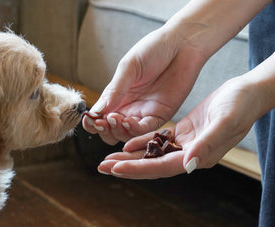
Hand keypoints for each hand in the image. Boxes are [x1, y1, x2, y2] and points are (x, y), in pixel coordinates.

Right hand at [82, 24, 204, 144]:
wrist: (182, 44)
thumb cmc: (154, 49)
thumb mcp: (129, 67)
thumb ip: (114, 90)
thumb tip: (96, 111)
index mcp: (116, 95)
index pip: (99, 116)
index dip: (92, 122)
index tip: (91, 118)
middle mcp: (128, 107)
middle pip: (110, 131)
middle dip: (104, 130)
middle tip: (103, 121)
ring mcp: (143, 113)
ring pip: (126, 134)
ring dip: (118, 130)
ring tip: (115, 119)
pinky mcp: (160, 116)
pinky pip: (145, 130)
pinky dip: (135, 130)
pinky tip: (129, 121)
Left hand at [97, 77, 260, 178]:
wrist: (249, 93)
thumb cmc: (241, 105)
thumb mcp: (224, 121)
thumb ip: (206, 144)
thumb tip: (187, 164)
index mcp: (198, 156)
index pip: (161, 167)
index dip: (136, 168)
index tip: (114, 168)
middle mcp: (190, 155)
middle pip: (152, 165)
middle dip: (126, 166)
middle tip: (101, 167)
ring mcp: (186, 145)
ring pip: (152, 154)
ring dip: (130, 157)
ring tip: (108, 158)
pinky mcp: (184, 133)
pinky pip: (159, 141)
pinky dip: (142, 142)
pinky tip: (127, 142)